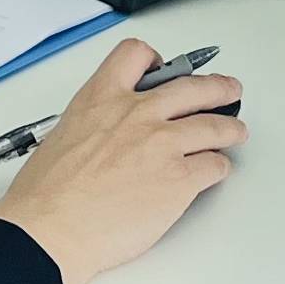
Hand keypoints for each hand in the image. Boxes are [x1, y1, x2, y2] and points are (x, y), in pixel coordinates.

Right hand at [0, 39, 248, 283]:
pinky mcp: (180, 180)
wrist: (53, 227)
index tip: (164, 69)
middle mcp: (137, 114)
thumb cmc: (48, 193)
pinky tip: (215, 171)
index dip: (155, 60)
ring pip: (214, 125)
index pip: (136, 56)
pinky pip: (215, 166)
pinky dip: (219, 168)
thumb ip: (96, 124)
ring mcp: (163, 145)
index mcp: (101, 98)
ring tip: (236, 131)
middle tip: (226, 89)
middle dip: (216, 87)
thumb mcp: (63, 133)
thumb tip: (109, 135)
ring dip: (230, 128)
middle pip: (192, 87)